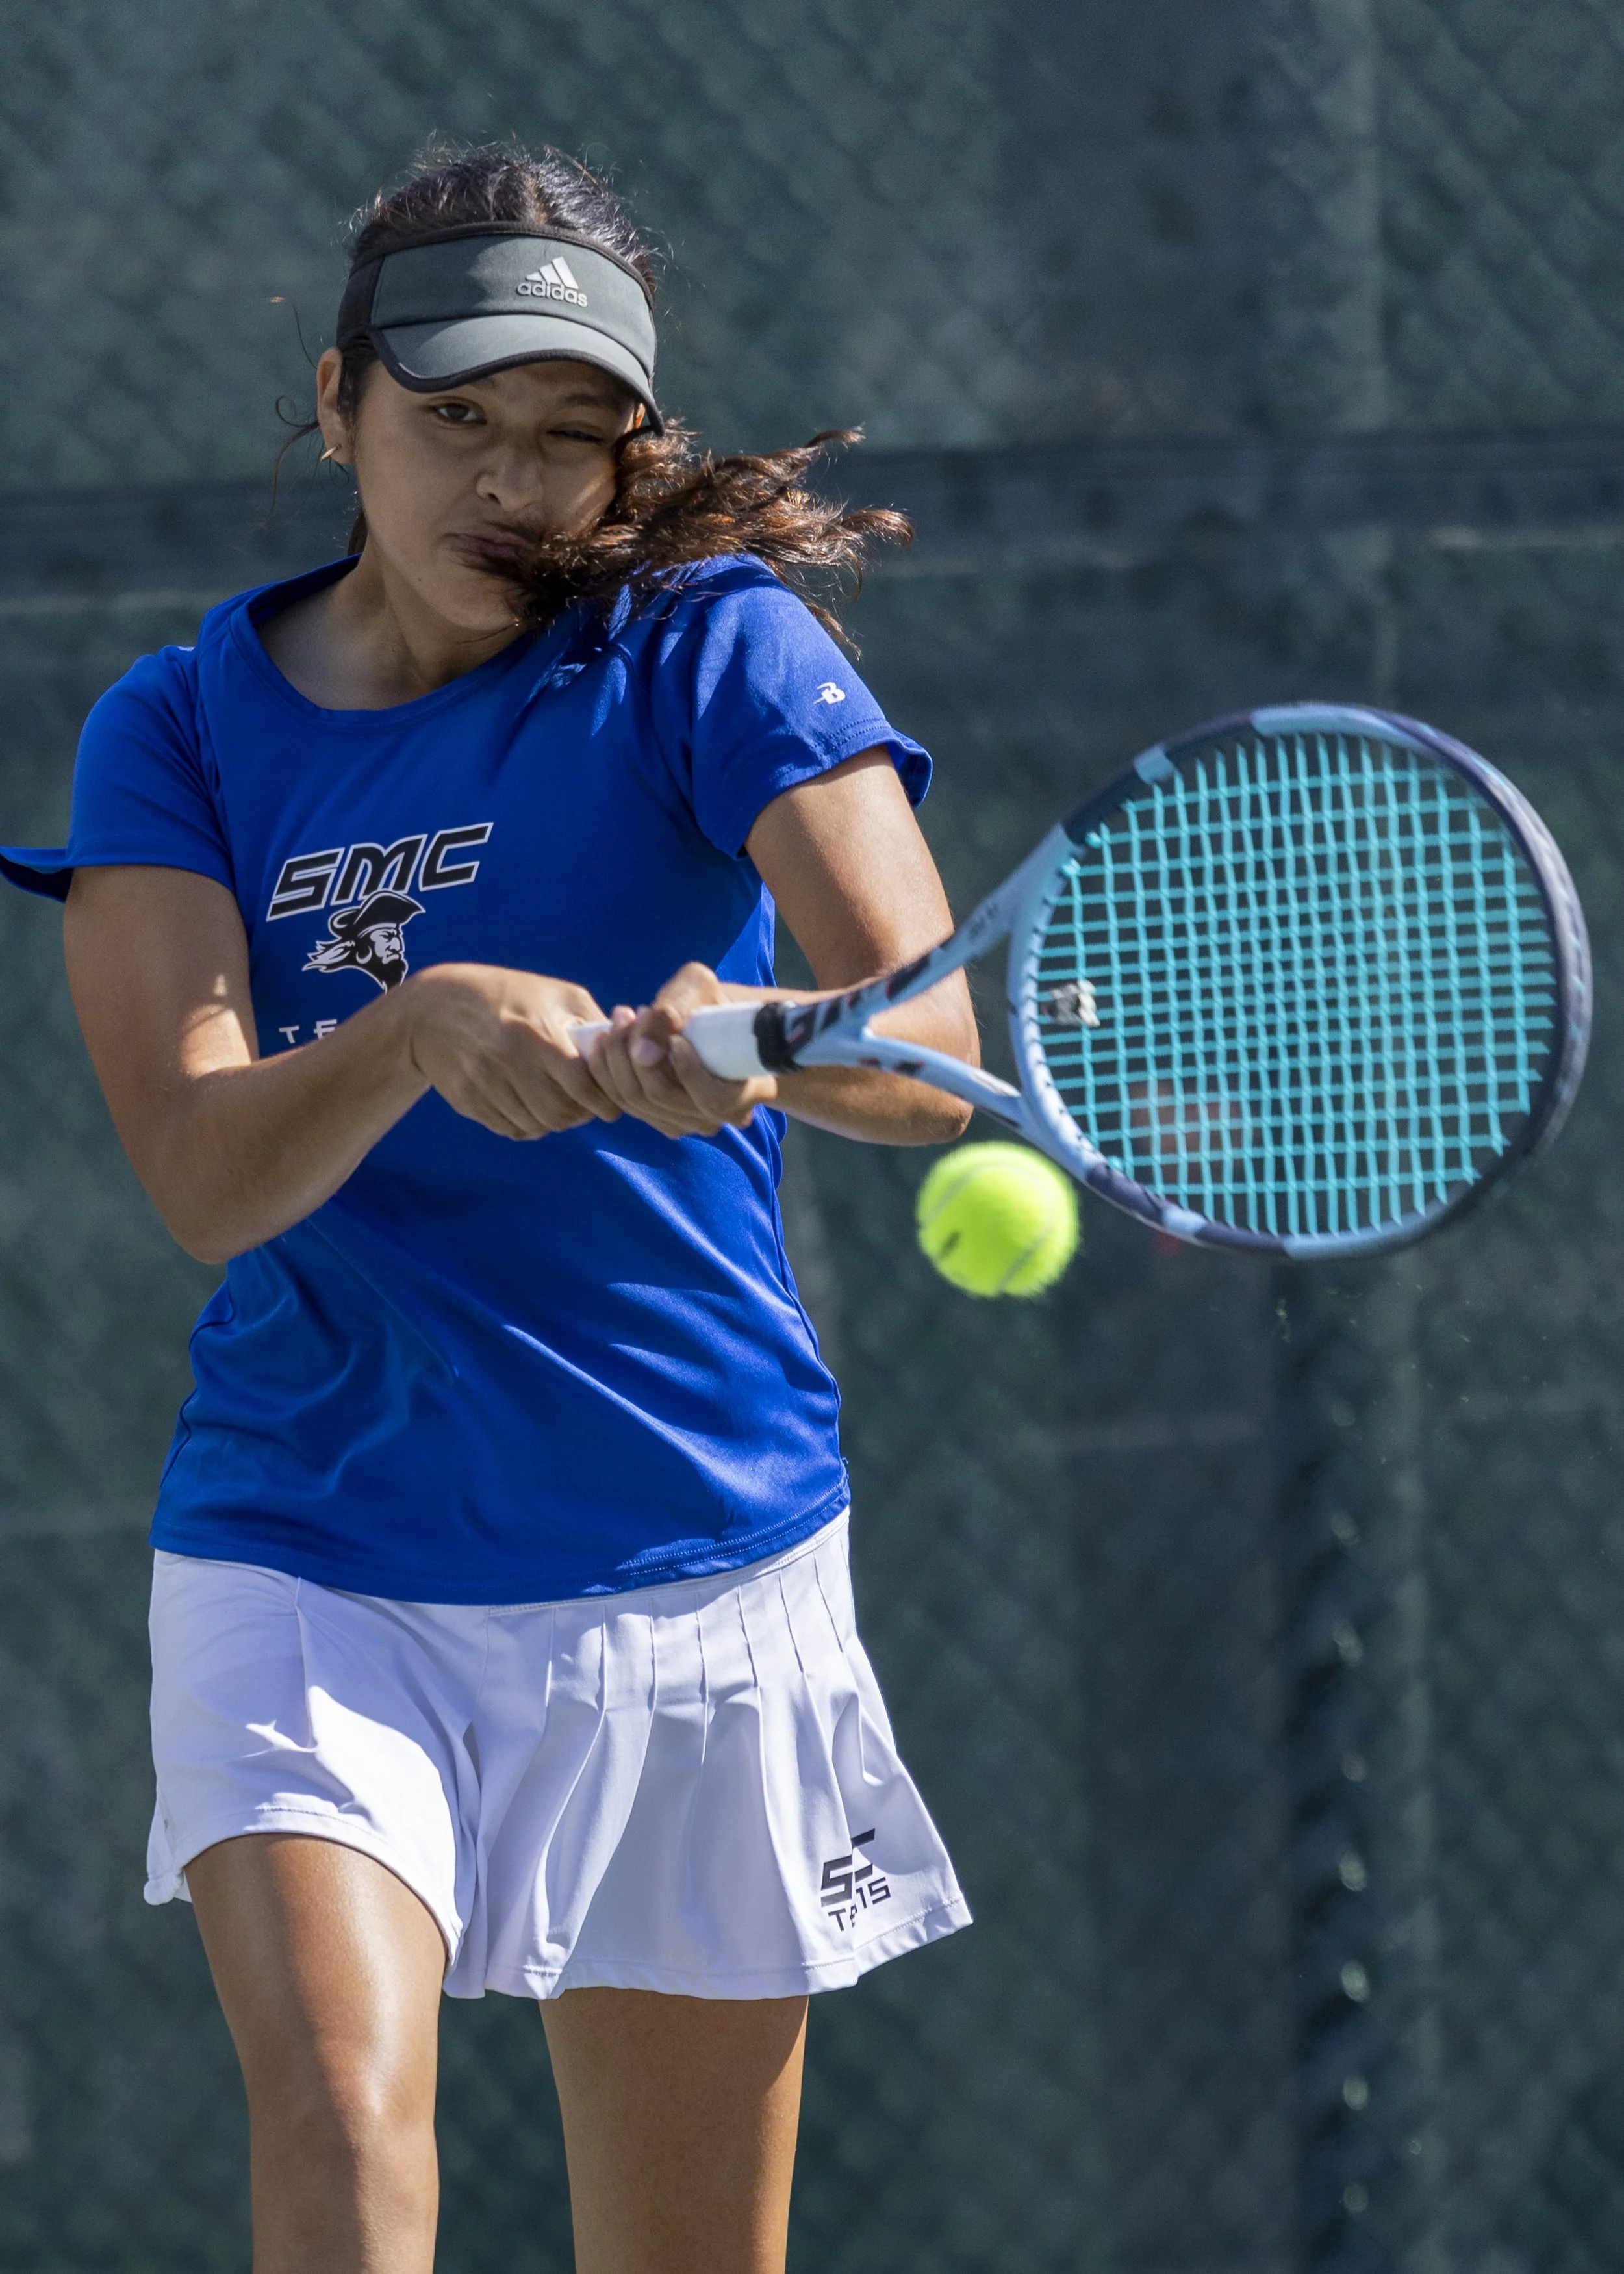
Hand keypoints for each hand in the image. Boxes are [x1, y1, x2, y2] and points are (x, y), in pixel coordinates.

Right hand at [401, 964, 621, 1137]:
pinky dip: (527, 1126)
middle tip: (585, 1106)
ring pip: (536, 1126)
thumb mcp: (554, 992)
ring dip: (554, 1122)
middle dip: (580, 1115)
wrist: (433, 1007)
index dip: (603, 1100)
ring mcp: (486, 1084)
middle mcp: (510, 1061)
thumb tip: (624, 1047)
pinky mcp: (468, 1100)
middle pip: (561, 1113)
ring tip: (557, 1104)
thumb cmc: (507, 995)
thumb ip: (591, 1020)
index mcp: (537, 1033)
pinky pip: (510, 1129)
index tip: (610, 1103)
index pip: (583, 1085)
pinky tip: (529, 1107)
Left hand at [583, 963, 778, 1138]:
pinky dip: (607, 1069)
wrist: (708, 1025)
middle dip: (633, 1051)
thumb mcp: (701, 988)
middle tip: (628, 1013)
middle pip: (661, 1096)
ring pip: (635, 1100)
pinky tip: (611, 1038)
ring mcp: (684, 1123)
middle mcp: (715, 1117)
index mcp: (745, 1092)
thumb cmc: (709, 1002)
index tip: (675, 1034)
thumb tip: (644, 1050)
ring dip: (617, 1055)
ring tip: (620, 1018)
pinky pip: (620, 1101)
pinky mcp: (656, 1118)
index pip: (713, 1099)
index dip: (689, 1069)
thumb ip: (680, 1006)